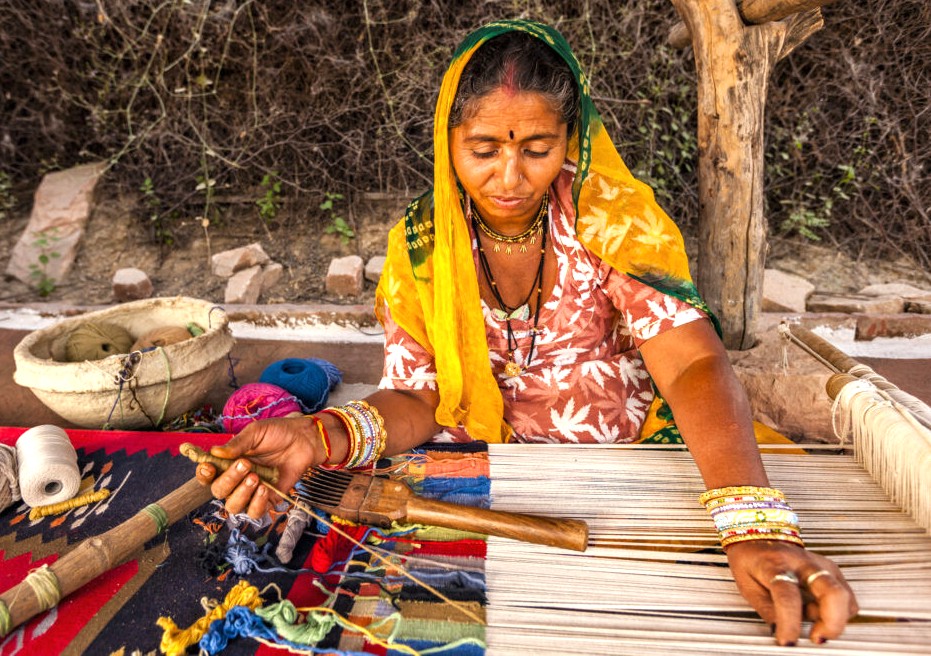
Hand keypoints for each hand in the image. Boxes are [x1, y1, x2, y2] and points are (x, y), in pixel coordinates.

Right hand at [194, 414, 322, 518]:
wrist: (303, 439)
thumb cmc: (277, 433)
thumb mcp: (255, 433)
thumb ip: (237, 444)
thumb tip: (214, 452)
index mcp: (228, 462)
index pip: (208, 475)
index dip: (203, 474)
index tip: (208, 466)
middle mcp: (236, 479)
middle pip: (218, 491)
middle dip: (229, 479)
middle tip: (246, 464)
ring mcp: (251, 491)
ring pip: (233, 506)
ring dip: (241, 494)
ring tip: (256, 477)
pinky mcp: (267, 499)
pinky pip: (255, 512)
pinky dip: (257, 503)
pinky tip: (265, 489)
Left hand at [726, 540, 857, 645]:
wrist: (759, 535)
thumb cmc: (751, 561)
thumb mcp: (748, 586)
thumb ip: (767, 611)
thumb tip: (783, 634)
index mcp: (776, 565)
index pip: (788, 596)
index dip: (790, 623)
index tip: (787, 642)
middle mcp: (804, 563)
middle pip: (833, 592)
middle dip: (832, 623)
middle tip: (817, 638)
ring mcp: (822, 565)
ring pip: (845, 597)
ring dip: (834, 619)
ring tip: (811, 620)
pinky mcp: (833, 570)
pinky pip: (847, 598)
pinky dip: (839, 612)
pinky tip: (819, 611)